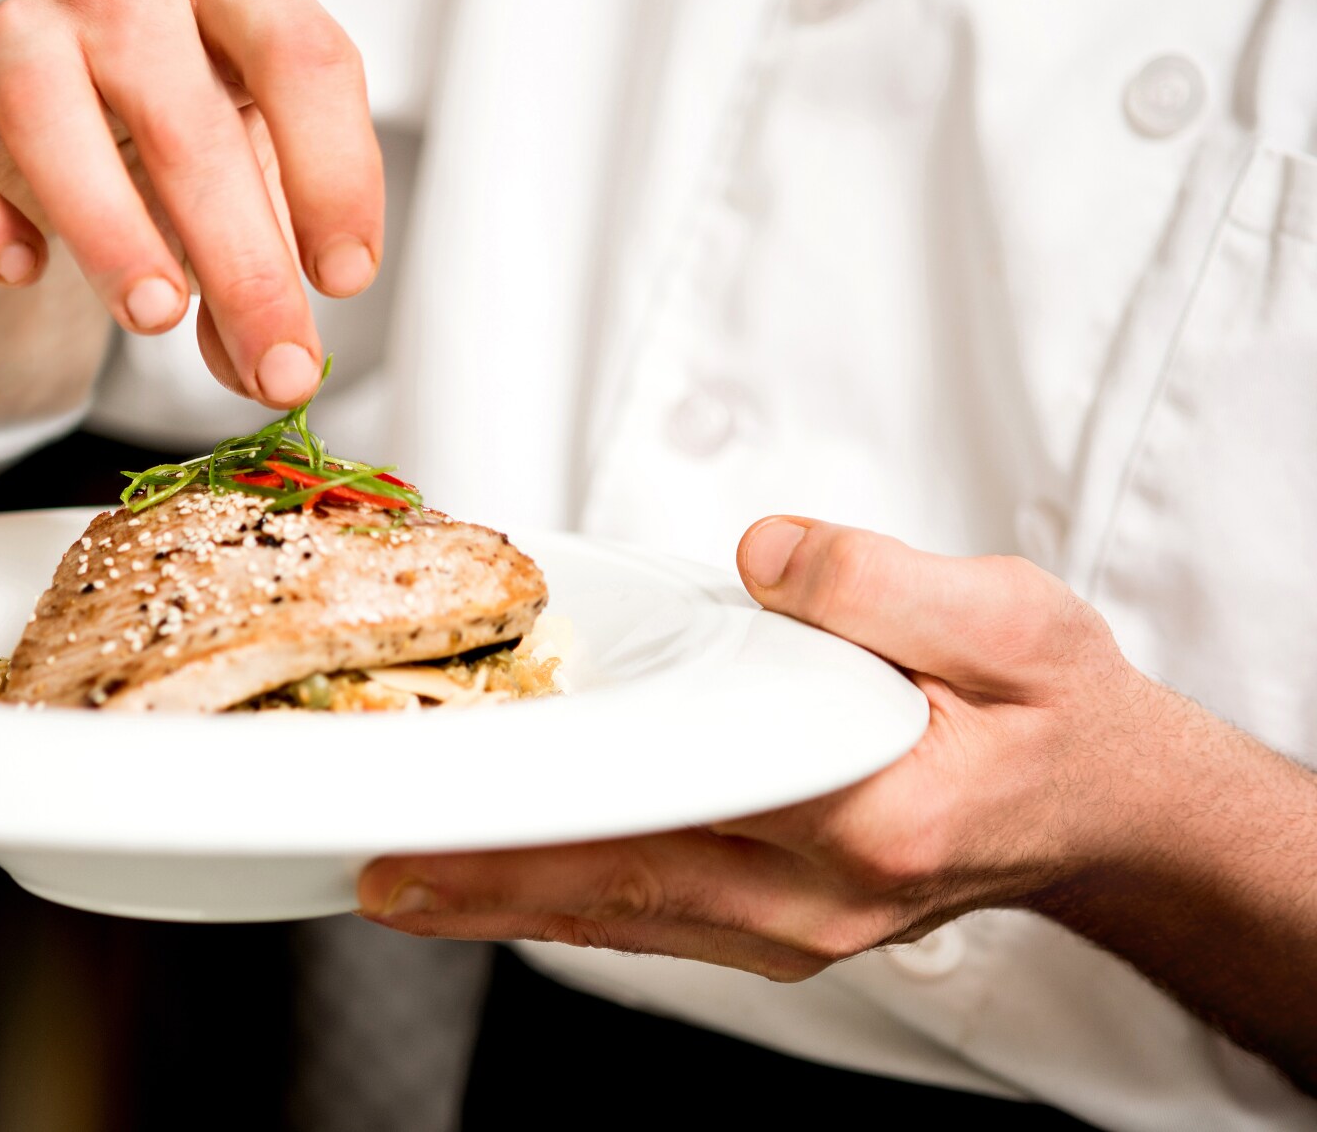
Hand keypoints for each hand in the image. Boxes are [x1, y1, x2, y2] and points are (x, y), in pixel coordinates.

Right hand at [0, 0, 383, 408]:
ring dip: (110, 229)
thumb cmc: (183, 139)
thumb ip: (272, 273)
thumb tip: (268, 378)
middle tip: (274, 363)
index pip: (303, 59)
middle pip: (185, 120)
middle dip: (241, 261)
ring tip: (156, 318)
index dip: (336, 173)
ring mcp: (18, 27)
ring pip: (48, 112)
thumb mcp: (257, 187)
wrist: (66, 92)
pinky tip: (18, 267)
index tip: (343, 280)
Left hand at [357, 517, 1171, 979]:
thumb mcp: (1011, 619)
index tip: (462, 808)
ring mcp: (799, 929)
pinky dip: (569, 903)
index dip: (563, 813)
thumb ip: (882, 584)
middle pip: (627, 888)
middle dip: (496, 881)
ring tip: (403, 882)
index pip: (683, 810)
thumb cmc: (1054, 714)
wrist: (1104, 808)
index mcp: (872, 816)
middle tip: (381, 867)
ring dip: (511, 903)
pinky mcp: (782, 926)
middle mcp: (822, 897)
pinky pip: (654, 919)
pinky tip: (498, 884)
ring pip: (628, 919)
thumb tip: (766, 556)